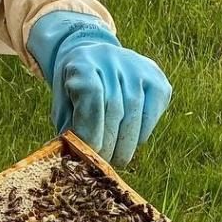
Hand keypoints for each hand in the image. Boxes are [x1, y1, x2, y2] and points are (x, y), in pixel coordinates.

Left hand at [27, 11, 170, 164]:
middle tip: (104, 164)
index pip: (91, 96)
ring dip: (126, 144)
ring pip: (134, 113)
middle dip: (109, 142)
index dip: (91, 129)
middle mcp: (111, 57)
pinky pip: (151, 113)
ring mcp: (137, 66)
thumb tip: (77, 160)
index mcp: (82, 61)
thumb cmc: (76, 92)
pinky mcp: (157, 78)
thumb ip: (69, 129)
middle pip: (114, 107)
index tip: (89, 154)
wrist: (97, 60)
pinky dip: (142, 134)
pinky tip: (132, 143)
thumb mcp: (64, 106)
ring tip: (117, 159)